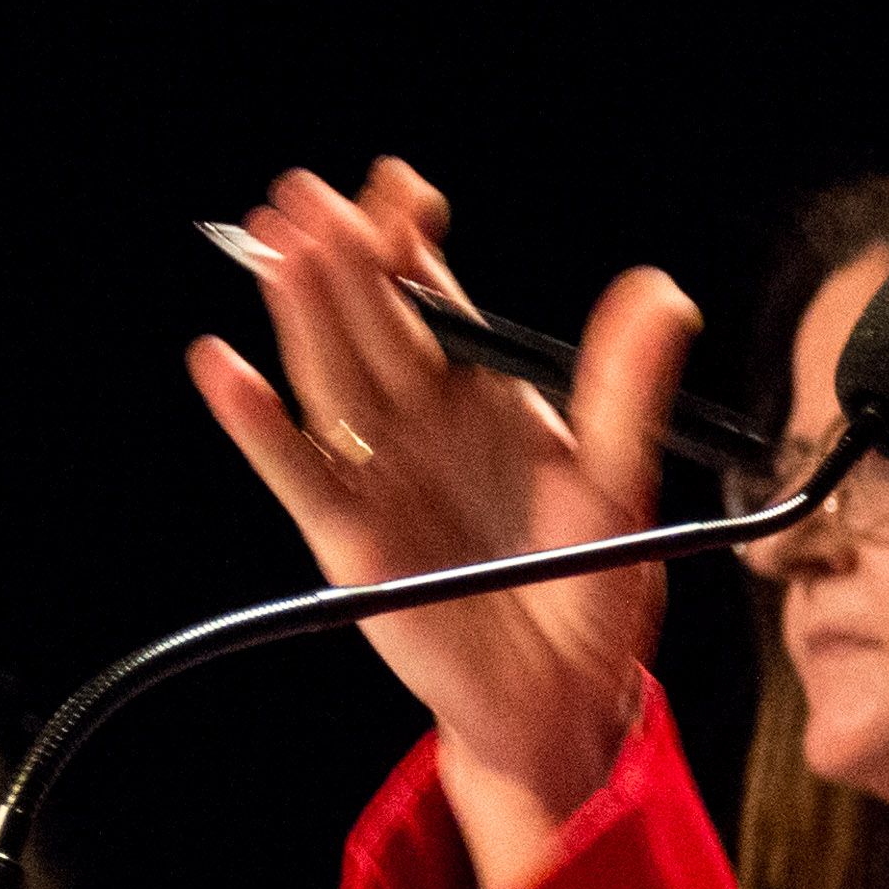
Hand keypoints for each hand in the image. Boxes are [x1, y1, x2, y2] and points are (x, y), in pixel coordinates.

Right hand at [187, 158, 699, 888]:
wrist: (565, 698)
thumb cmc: (592, 587)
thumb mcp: (622, 479)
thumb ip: (628, 387)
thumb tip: (662, 292)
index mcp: (482, 398)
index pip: (435, 300)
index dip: (409, 242)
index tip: (401, 191)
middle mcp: (420, 425)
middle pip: (369, 323)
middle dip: (340, 257)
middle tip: (306, 192)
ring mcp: (379, 476)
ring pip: (329, 378)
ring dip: (299, 313)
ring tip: (274, 247)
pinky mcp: (351, 538)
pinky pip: (298, 472)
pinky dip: (258, 423)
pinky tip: (225, 370)